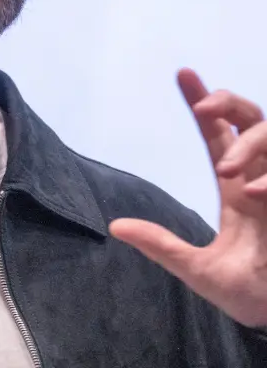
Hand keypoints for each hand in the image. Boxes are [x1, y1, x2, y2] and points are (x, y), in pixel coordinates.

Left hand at [109, 69, 266, 327]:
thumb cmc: (243, 294)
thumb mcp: (194, 268)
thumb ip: (161, 246)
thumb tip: (116, 227)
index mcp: (236, 186)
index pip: (218, 132)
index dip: (204, 102)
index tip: (184, 73)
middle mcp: (259, 180)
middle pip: (251, 117)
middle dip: (228, 102)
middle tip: (202, 110)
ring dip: (250, 144)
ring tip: (228, 170)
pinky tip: (253, 196)